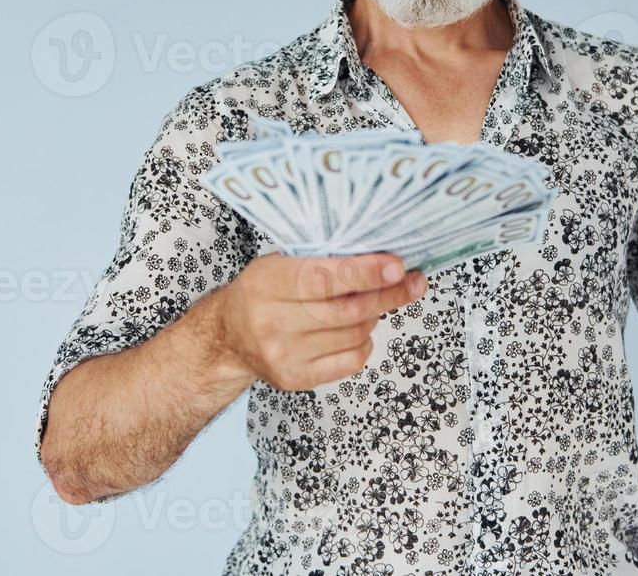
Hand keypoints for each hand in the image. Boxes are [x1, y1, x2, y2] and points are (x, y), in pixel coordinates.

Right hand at [218, 252, 427, 391]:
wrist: (227, 338)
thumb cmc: (262, 292)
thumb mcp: (278, 263)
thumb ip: (320, 260)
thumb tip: (380, 258)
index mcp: (266, 283)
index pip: (324, 278)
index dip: (365, 272)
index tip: (397, 266)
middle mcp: (271, 322)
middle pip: (347, 310)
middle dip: (387, 294)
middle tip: (410, 281)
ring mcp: (283, 355)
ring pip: (355, 334)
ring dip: (373, 316)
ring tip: (369, 303)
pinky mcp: (295, 379)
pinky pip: (351, 361)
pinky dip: (364, 342)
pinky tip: (357, 330)